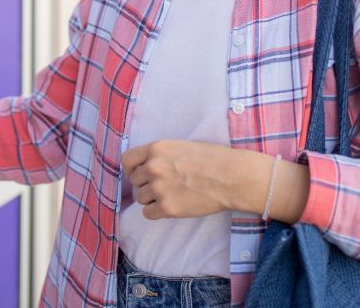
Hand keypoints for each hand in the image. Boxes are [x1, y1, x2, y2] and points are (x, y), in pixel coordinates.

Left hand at [121, 139, 240, 219]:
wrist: (232, 177)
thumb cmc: (213, 159)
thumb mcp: (181, 146)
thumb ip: (161, 155)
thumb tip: (146, 166)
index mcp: (156, 148)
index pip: (127, 160)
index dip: (132, 168)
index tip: (140, 174)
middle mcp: (153, 167)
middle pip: (135, 181)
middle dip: (146, 184)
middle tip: (163, 186)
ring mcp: (159, 188)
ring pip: (140, 198)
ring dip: (152, 198)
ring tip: (170, 195)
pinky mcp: (167, 207)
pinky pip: (148, 213)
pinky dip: (157, 212)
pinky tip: (170, 206)